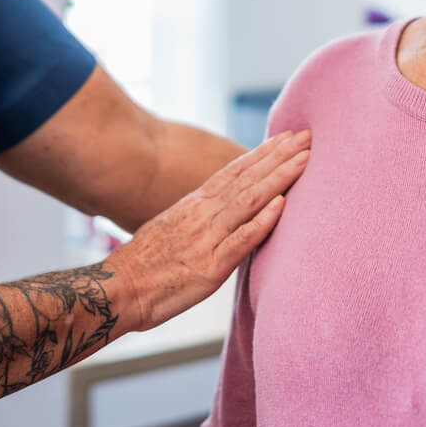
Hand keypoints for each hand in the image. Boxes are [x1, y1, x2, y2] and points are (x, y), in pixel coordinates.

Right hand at [105, 129, 311, 331]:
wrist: (117, 290)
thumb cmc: (141, 266)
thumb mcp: (169, 228)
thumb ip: (196, 217)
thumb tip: (217, 210)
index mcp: (193, 205)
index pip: (234, 172)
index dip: (262, 154)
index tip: (285, 137)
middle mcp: (202, 214)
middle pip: (247, 179)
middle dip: (279, 156)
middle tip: (308, 136)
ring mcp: (207, 239)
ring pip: (249, 201)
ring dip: (279, 178)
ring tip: (304, 160)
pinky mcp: (210, 267)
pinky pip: (240, 241)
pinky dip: (262, 222)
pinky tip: (282, 206)